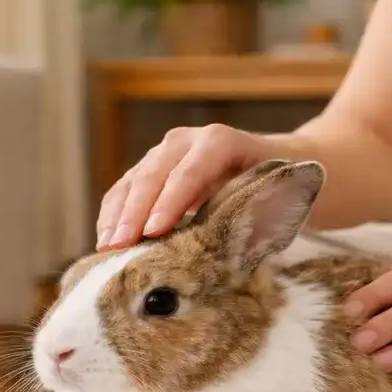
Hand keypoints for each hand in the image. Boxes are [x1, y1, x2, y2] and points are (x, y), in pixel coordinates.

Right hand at [96, 124, 269, 249]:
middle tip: (121, 246)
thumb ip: (262, 215)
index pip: (191, 170)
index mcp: (223, 142)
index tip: (154, 232)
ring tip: (107, 249)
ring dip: (118, 215)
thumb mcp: (283, 198)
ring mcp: (166, 152)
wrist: (283, 162)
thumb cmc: (286, 188)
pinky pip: (125, 189)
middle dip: (135, 212)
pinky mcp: (152, 169)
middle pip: (154, 173)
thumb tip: (240, 251)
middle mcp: (189, 140)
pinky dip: (113, 214)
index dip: (170, 201)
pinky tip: (105, 242)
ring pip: (133, 180)